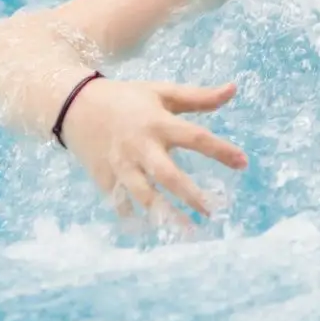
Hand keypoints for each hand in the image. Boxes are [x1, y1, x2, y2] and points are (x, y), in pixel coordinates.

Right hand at [63, 79, 246, 228]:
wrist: (75, 105)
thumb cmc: (127, 98)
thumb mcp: (162, 92)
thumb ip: (199, 97)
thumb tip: (233, 89)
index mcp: (158, 123)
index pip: (195, 138)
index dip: (220, 150)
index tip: (244, 162)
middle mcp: (140, 147)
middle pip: (167, 175)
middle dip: (191, 195)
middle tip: (214, 211)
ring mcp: (121, 165)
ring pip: (144, 195)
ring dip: (166, 214)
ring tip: (189, 232)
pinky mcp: (104, 178)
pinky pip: (120, 202)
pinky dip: (134, 217)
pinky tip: (152, 230)